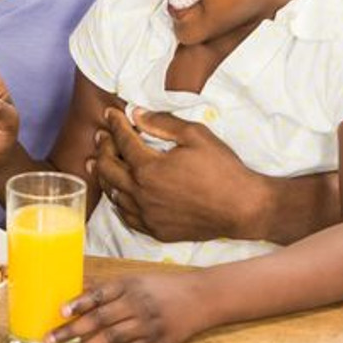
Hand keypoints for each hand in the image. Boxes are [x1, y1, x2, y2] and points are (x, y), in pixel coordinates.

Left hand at [45, 274, 207, 342]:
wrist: (200, 298)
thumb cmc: (161, 287)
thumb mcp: (135, 280)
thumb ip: (107, 288)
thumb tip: (76, 291)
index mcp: (128, 285)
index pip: (98, 294)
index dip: (78, 303)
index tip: (60, 312)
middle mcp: (136, 305)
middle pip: (99, 319)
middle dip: (72, 332)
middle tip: (50, 342)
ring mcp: (146, 325)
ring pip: (110, 339)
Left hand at [93, 107, 268, 242]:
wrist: (244, 208)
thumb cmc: (223, 169)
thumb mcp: (196, 135)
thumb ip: (162, 123)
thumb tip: (136, 113)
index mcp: (148, 168)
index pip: (123, 140)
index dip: (115, 123)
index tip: (111, 112)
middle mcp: (141, 193)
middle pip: (108, 168)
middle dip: (103, 148)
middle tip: (102, 136)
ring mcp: (147, 215)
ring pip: (113, 194)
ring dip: (104, 175)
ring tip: (98, 163)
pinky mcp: (156, 230)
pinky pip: (126, 215)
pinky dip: (118, 200)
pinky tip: (118, 193)